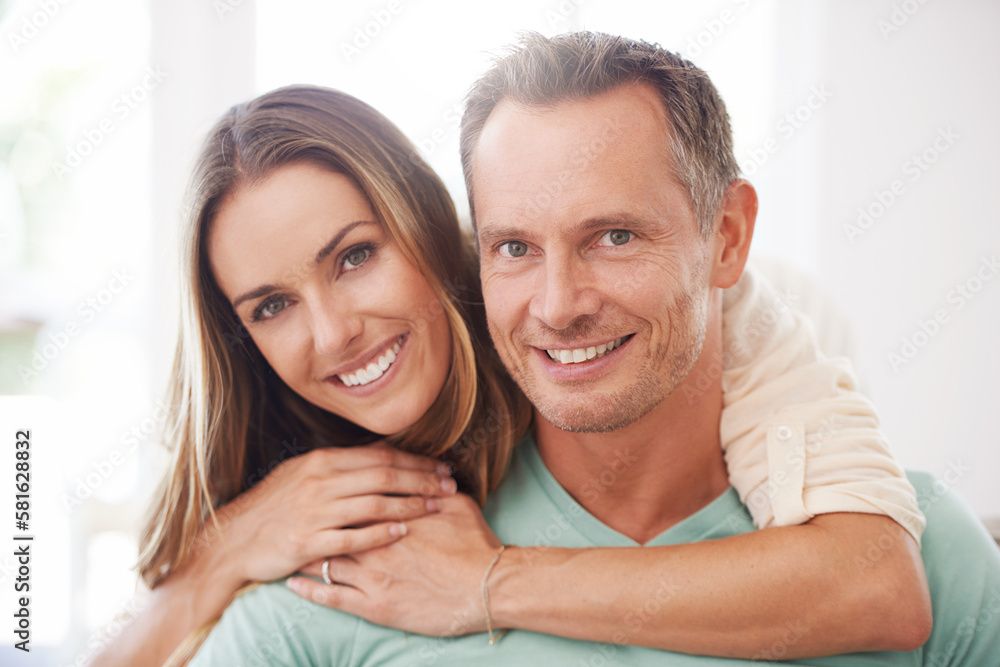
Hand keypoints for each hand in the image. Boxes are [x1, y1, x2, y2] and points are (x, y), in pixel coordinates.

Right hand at [196, 444, 456, 588]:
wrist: (233, 538)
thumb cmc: (274, 505)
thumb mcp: (303, 473)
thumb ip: (341, 464)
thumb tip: (382, 453)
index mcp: (322, 462)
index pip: (380, 457)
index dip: (415, 462)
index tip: (442, 467)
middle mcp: (320, 483)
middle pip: (383, 477)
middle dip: (422, 481)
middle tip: (450, 486)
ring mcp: (313, 513)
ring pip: (373, 505)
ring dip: (409, 506)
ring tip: (436, 508)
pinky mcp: (306, 542)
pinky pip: (350, 538)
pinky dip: (379, 534)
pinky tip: (402, 532)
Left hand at [287, 493, 500, 635]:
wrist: (489, 587)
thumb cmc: (477, 547)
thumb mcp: (460, 507)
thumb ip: (437, 491)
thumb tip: (432, 476)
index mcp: (395, 517)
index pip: (357, 500)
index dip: (337, 495)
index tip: (321, 492)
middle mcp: (378, 544)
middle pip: (333, 527)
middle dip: (313, 522)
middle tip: (293, 517)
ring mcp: (374, 576)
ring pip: (326, 561)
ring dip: (305, 555)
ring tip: (288, 549)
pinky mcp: (374, 606)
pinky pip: (331, 597)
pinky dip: (308, 590)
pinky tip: (292, 585)